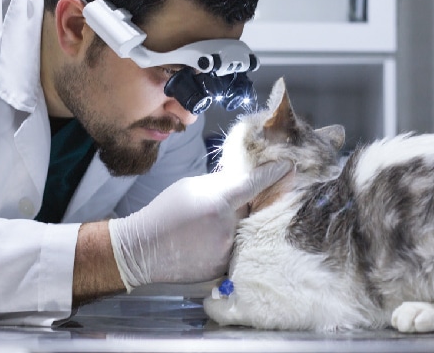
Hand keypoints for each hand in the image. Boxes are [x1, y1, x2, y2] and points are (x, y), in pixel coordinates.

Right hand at [108, 161, 291, 291]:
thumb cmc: (166, 211)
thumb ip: (221, 183)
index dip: (273, 174)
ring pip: (247, 230)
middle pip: (254, 209)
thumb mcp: (192, 186)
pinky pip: (238, 248)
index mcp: (219, 201)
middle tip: (232, 204)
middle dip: (250, 204)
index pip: (255, 184)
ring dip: (239, 224)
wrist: (144, 249)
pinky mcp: (225, 267)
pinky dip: (231, 241)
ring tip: (211, 225)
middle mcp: (229, 226)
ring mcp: (228, 249)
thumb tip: (244, 180)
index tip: (288, 167)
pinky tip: (209, 240)